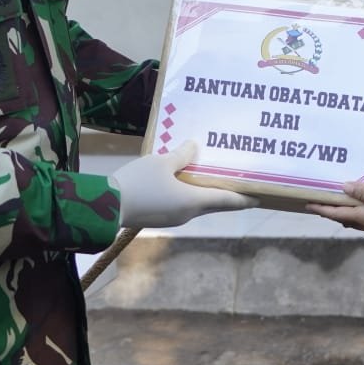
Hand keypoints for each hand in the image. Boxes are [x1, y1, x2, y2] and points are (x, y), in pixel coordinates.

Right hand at [111, 141, 255, 228]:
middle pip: (214, 203)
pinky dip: (190, 193)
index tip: (260, 197)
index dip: (245, 198)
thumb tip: (194, 147)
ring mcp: (173, 217)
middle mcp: (188, 213)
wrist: (103, 207)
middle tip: (238, 180)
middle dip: (227, 192)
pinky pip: (182, 204)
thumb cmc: (138, 183)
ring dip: (207, 192)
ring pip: (197, 204)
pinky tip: (186, 180)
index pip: (228, 201)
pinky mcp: (160, 216)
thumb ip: (181, 155)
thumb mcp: (161, 162)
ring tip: (213, 176)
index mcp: (194, 202)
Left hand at [307, 181, 363, 261]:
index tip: (307, 204)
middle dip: (330, 210)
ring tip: (339, 204)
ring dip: (344, 213)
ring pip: (355, 221)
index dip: (321, 208)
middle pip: (343, 217)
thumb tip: (343, 187)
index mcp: (363, 217)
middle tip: (320, 202)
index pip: (336, 212)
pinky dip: (359, 214)